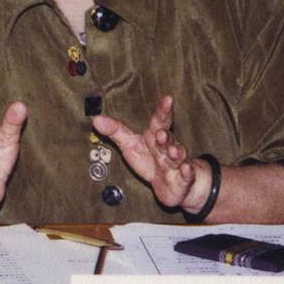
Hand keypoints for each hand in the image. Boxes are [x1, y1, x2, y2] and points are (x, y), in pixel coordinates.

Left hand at [92, 95, 207, 211]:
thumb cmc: (150, 160)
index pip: (159, 121)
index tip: (168, 99)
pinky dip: (187, 172)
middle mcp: (168, 147)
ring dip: (176, 152)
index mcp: (155, 136)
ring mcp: (177, 162)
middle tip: (160, 134)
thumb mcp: (130, 145)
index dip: (163, 110)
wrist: (172, 184)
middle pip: (168, 139)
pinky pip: (186, 175)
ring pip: (178, 156)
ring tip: (172, 150)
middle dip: (165, 137)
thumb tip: (96, 119)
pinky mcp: (183, 178)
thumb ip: (115, 131)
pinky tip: (186, 168)